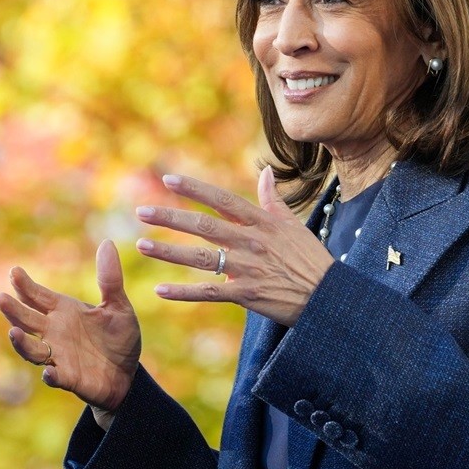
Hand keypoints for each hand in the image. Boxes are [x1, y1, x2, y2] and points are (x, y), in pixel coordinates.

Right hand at [0, 239, 140, 424]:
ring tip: (13, 332)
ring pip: (32, 349)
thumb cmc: (118, 339)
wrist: (127, 374)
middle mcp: (55, 332)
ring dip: (22, 343)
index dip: (25, 285)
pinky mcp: (69, 378)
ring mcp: (59, 356)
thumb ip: (110, 279)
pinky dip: (51, 375)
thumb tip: (107, 242)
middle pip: (27, 320)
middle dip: (13, 310)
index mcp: (65, 311)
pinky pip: (55, 377)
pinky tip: (49, 372)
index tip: (15, 271)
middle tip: (0, 298)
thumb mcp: (119, 306)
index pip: (39, 296)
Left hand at [135, 166, 334, 326]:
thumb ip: (273, 199)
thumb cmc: (310, 259)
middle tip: (142, 212)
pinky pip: (209, 292)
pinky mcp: (247, 294)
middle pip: (204, 226)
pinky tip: (161, 290)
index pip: (222, 200)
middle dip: (171, 218)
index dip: (195, 189)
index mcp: (261, 222)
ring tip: (142, 245)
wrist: (326, 297)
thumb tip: (266, 172)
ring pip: (201, 258)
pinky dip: (184, 292)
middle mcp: (251, 242)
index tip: (168, 180)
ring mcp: (248, 268)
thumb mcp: (294, 224)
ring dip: (169, 252)